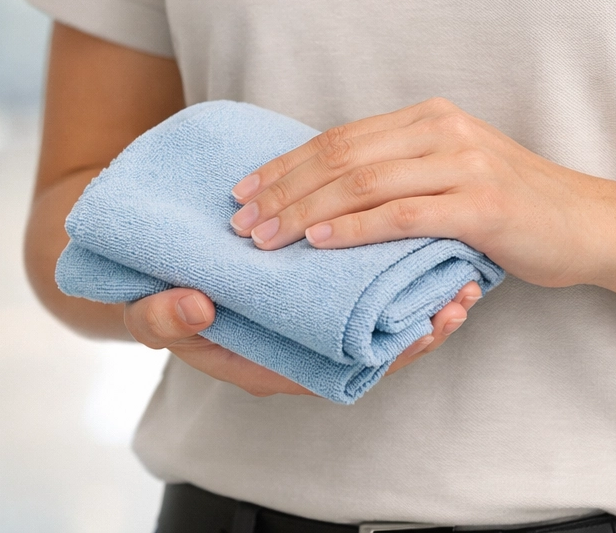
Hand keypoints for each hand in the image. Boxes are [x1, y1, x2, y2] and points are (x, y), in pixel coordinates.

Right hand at [122, 280, 483, 395]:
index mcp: (272, 362)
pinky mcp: (315, 283)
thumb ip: (164, 320)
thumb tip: (194, 307)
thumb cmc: (157, 302)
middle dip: (422, 327)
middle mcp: (299, 344)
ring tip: (466, 280)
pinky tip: (434, 248)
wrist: (150, 278)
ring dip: (419, 298)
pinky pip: (366, 284)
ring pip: (377, 317)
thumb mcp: (150, 315)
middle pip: (374, 348)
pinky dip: (399, 269)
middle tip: (462, 303)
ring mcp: (311, 314)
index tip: (431, 329)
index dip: (392, 353)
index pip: (344, 367)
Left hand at [226, 98, 615, 286]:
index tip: (243, 191)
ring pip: (363, 182)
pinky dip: (355, 229)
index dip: (286, 164)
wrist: (592, 225)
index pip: (340, 137)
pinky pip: (402, 214)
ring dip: (305, 212)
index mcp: (431, 119)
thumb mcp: (455, 178)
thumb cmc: (519, 210)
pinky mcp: (481, 205)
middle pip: (341, 155)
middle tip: (240, 221)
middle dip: (283, 189)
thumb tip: (331, 199)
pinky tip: (320, 244)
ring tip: (266, 237)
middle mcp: (443, 130)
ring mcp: (464, 164)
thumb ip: (404, 176)